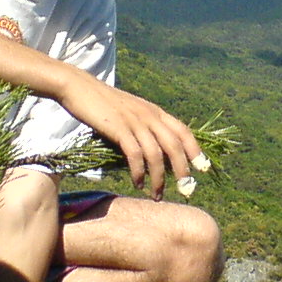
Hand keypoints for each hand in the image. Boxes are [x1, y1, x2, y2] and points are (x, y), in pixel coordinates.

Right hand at [57, 73, 199, 199]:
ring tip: (156, 194)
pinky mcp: (119, 129)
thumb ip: (143, 127)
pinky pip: (135, 155)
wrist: (78, 87)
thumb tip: (151, 154)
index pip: (183, 131)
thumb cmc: (102, 102)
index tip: (202, 167)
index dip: (195, 149)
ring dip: (159, 178)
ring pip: (156, 154)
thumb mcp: (129, 111)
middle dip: (182, 170)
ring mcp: (135, 121)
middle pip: (175, 145)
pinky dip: (139, 172)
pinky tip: (137, 183)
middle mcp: (149, 115)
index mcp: (154, 111)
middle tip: (185, 189)